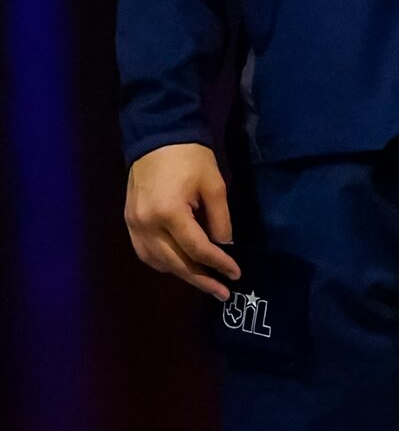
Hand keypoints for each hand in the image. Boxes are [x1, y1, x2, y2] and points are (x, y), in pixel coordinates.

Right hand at [123, 142, 238, 301]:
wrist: (157, 138)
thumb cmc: (190, 158)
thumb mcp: (214, 186)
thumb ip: (220, 219)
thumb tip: (224, 246)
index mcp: (169, 214)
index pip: (197, 249)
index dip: (218, 264)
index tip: (236, 274)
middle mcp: (146, 225)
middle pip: (175, 262)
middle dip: (200, 279)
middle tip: (222, 292)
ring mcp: (133, 226)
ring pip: (157, 262)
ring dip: (181, 274)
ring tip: (205, 282)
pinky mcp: (129, 222)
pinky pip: (145, 253)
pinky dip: (164, 263)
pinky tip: (180, 267)